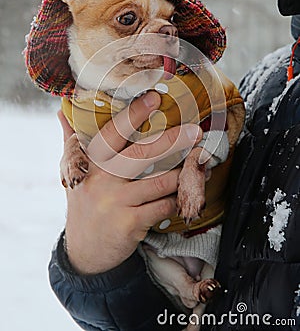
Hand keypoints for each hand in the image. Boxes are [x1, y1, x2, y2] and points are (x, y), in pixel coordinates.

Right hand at [58, 91, 201, 273]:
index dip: (134, 115)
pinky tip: (183, 195)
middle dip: (172, 141)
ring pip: (160, 183)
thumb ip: (71, 141)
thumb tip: (62, 110)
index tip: (154, 98)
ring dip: (183, 174)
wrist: (85, 251)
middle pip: (141, 155)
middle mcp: (103, 180)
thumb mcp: (71, 172)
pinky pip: (163, 206)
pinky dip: (176, 200)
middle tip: (194, 131)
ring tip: (198, 165)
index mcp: (91, 163)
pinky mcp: (130, 224)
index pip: (112, 133)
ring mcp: (117, 203)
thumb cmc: (84, 203)